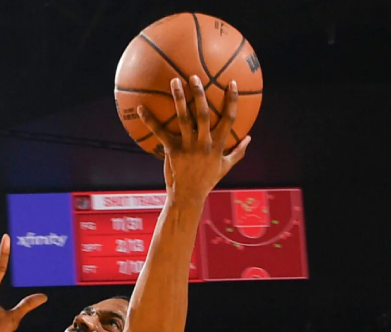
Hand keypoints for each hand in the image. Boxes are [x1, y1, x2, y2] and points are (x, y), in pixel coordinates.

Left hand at [138, 76, 249, 201]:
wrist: (188, 196)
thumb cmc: (207, 181)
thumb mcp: (226, 167)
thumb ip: (238, 152)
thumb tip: (250, 138)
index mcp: (218, 145)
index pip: (229, 119)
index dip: (231, 101)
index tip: (232, 83)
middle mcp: (204, 143)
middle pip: (203, 114)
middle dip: (200, 94)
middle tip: (194, 76)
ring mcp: (188, 147)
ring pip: (183, 119)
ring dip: (178, 99)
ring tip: (174, 81)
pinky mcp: (172, 151)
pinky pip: (160, 132)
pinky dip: (150, 120)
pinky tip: (141, 108)